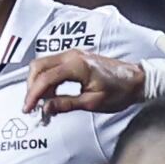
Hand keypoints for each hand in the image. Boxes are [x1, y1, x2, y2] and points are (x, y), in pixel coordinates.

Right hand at [26, 48, 141, 118]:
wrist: (135, 80)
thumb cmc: (120, 90)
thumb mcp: (93, 102)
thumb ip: (66, 104)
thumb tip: (46, 108)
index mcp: (77, 65)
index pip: (45, 78)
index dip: (33, 95)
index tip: (29, 108)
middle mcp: (72, 55)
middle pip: (38, 66)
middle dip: (31, 87)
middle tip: (32, 106)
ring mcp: (73, 55)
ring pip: (43, 65)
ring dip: (38, 83)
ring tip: (43, 103)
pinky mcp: (74, 58)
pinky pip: (52, 66)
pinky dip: (47, 79)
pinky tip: (51, 95)